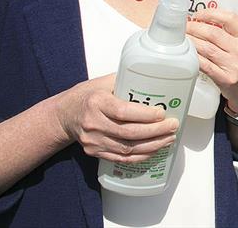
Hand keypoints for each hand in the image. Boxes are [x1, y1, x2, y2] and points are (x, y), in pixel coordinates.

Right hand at [57, 74, 178, 162]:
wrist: (64, 115)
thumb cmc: (87, 96)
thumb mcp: (103, 82)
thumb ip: (126, 80)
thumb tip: (155, 78)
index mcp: (96, 102)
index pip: (123, 112)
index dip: (145, 115)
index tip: (162, 113)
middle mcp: (93, 123)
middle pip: (129, 132)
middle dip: (155, 131)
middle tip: (173, 125)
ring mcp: (93, 141)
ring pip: (127, 148)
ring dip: (152, 145)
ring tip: (169, 138)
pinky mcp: (95, 152)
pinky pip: (121, 158)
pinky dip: (141, 155)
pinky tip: (155, 149)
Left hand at [186, 8, 237, 115]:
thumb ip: (230, 34)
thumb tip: (203, 21)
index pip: (230, 18)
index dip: (211, 14)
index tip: (198, 15)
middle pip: (214, 33)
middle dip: (194, 28)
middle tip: (184, 27)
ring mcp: (234, 66)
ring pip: (206, 48)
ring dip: (191, 41)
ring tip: (182, 38)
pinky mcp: (225, 79)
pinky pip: (204, 65)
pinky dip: (193, 58)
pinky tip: (187, 54)